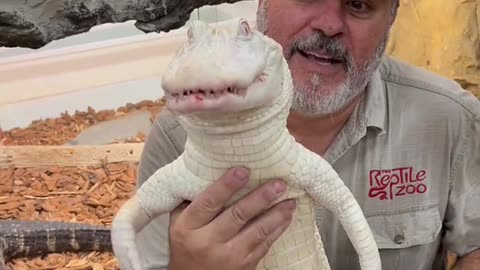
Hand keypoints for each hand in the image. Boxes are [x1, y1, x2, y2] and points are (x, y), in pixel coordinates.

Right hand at [167, 167, 295, 269]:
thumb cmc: (186, 244)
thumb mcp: (179, 221)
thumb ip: (192, 200)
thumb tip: (211, 169)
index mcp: (188, 227)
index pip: (209, 202)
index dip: (226, 186)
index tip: (243, 170)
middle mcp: (207, 242)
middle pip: (237, 215)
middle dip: (261, 198)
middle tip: (279, 184)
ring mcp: (227, 257)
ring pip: (256, 232)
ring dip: (276, 214)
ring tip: (290, 200)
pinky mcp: (244, 266)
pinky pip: (264, 245)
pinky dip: (277, 230)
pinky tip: (286, 217)